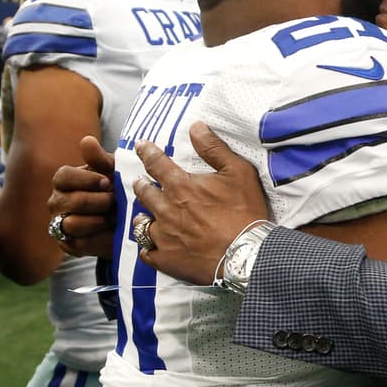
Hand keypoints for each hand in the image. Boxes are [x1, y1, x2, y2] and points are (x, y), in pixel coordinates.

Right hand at [48, 135, 115, 258]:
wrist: (129, 220)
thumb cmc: (117, 190)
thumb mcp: (114, 172)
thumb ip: (99, 159)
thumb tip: (87, 140)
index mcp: (65, 180)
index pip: (63, 176)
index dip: (86, 179)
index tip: (108, 182)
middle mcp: (58, 202)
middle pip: (67, 201)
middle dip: (96, 201)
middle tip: (115, 201)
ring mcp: (61, 224)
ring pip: (72, 224)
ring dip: (98, 220)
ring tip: (115, 216)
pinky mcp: (69, 245)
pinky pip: (79, 244)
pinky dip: (99, 237)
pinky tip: (111, 231)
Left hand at [130, 122, 269, 285]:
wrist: (247, 254)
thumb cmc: (245, 212)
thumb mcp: (238, 172)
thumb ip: (214, 149)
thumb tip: (195, 126)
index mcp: (181, 186)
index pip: (156, 163)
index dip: (146, 152)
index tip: (140, 146)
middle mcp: (166, 209)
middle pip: (144, 193)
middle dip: (141, 185)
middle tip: (140, 183)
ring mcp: (164, 236)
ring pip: (141, 224)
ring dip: (142, 217)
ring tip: (144, 217)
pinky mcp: (166, 260)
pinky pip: (147, 253)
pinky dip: (148, 248)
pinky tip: (151, 248)